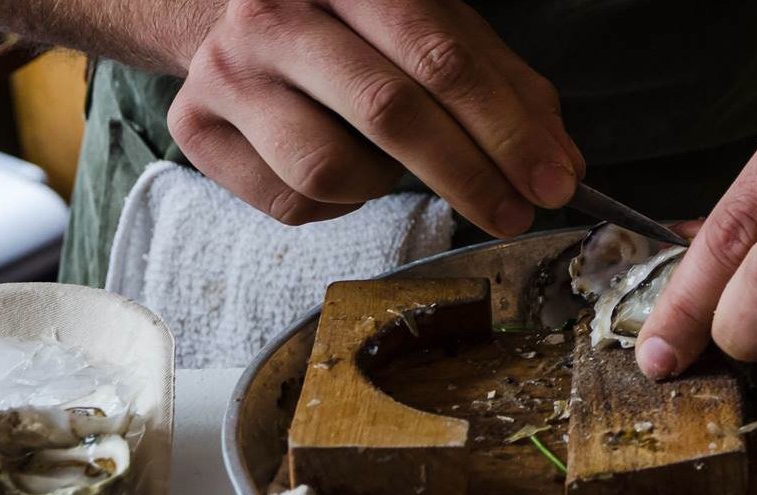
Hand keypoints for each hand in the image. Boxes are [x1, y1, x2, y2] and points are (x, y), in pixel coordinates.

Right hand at [166, 0, 583, 231]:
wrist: (229, 11)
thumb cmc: (356, 26)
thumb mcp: (436, 29)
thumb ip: (504, 88)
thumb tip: (560, 165)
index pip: (441, 58)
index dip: (505, 129)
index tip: (552, 182)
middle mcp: (276, 11)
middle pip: (388, 112)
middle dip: (467, 175)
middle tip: (513, 213)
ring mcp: (228, 70)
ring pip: (330, 168)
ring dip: (385, 184)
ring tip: (392, 162)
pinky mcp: (196, 127)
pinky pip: (292, 202)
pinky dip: (337, 203)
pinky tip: (340, 165)